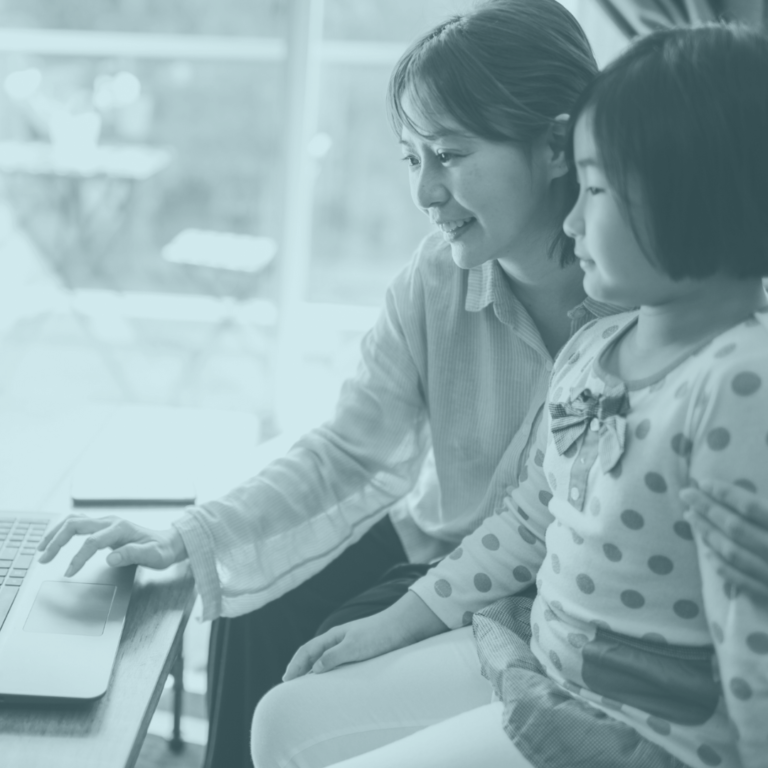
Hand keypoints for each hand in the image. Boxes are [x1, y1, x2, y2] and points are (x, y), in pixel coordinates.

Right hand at [37, 514, 187, 576]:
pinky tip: (53, 540)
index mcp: (121, 528)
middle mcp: (111, 522)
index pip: (92, 541)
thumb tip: (111, 557)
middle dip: (57, 541)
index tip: (69, 573)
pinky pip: (77, 523)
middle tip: (44, 559)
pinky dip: (62, 530)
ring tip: (42, 549)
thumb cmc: (161, 551)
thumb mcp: (153, 556)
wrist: (167, 542)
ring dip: (55, 533)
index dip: (78, 557)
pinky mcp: (102, 526)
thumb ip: (133, 555)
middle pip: (76, 525)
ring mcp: (105, 522)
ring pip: (73, 521)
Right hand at [283, 591, 446, 680]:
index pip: (308, 650)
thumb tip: (314, 668)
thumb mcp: (354, 646)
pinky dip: (327, 670)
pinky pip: (337, 661)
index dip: (295, 664)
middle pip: (313, 653)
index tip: (286, 679)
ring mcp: (350, 644)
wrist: (404, 626)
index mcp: (334, 636)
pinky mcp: (361, 651)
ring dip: (312, 669)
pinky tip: (331, 680)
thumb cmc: (380, 635)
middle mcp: (340, 639)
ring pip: (324, 657)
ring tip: (306, 684)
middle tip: (290, 683)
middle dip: (300, 666)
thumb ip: (334, 656)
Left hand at [680, 480, 767, 601]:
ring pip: (732, 552)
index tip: (703, 481)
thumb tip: (752, 493)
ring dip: (707, 533)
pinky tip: (707, 552)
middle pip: (735, 527)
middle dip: (706, 508)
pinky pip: (741, 580)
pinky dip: (721, 566)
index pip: (750, 507)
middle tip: (685, 494)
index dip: (724, 493)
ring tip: (690, 517)